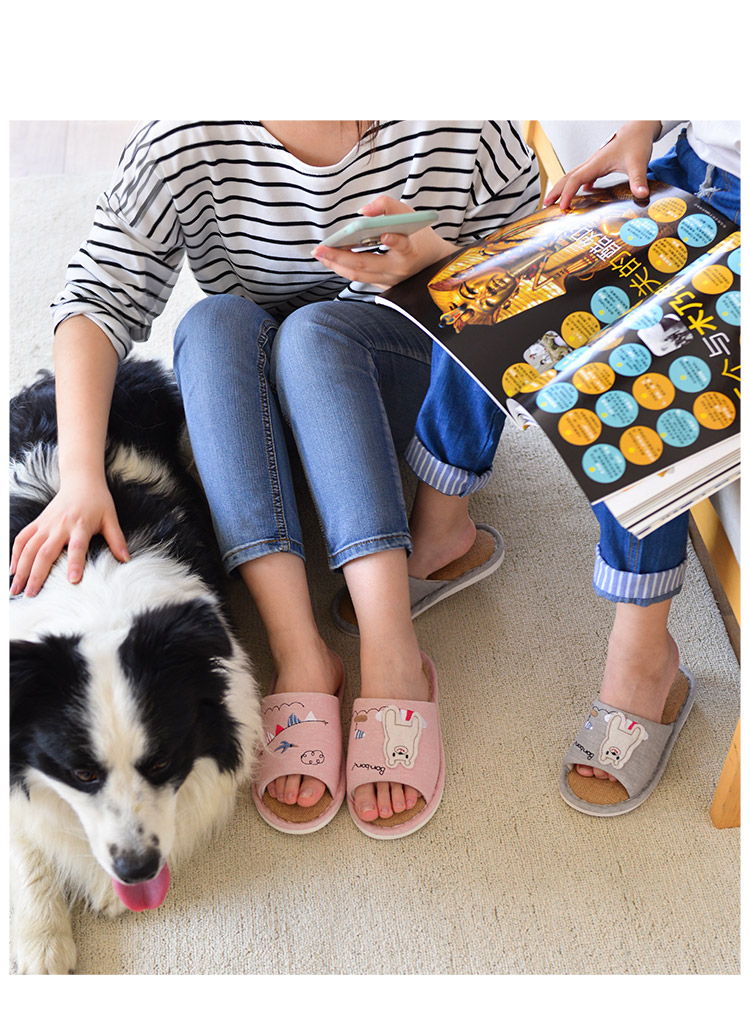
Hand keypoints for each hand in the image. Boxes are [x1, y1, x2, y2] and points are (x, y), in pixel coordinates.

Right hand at [10, 477, 129, 596]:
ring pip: (29, 548)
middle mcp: (60, 525)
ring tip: (16, 589)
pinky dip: (15, 554)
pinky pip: (22, 539)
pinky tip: (12, 570)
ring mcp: (46, 524)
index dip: (76, 563)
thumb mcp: (111, 518)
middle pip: (45, 552)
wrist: (81, 480)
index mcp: (81, 525)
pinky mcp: (38, 522)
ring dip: (21, 569)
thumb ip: (117, 539)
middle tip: (31, 595)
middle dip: (37, 574)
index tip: (73, 581)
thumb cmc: (98, 501)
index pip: (78, 546)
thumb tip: (126, 559)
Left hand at [311, 195, 456, 288]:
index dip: (394, 240)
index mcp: (411, 251)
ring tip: (319, 253)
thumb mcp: (410, 214)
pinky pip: (358, 277)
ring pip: (358, 275)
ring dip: (336, 264)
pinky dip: (343, 267)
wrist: (431, 262)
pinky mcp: (382, 285)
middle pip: (366, 264)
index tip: (385, 234)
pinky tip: (330, 258)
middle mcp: (399, 270)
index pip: (403, 246)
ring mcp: (389, 280)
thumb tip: (363, 211)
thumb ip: (388, 206)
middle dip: (340, 257)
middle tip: (319, 249)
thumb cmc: (418, 235)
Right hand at [544, 121, 661, 210]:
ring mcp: (594, 163)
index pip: (576, 179)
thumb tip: (641, 194)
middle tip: (546, 205)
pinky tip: (583, 193)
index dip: (568, 194)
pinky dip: (578, 185)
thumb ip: (638, 180)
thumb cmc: (637, 141)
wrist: (640, 128)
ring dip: (563, 187)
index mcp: (597, 162)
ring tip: (556, 200)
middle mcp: (592, 162)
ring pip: (573, 176)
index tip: (563, 207)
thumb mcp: (639, 162)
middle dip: (556, 191)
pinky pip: (584, 176)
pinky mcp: (600, 164)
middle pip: (567, 177)